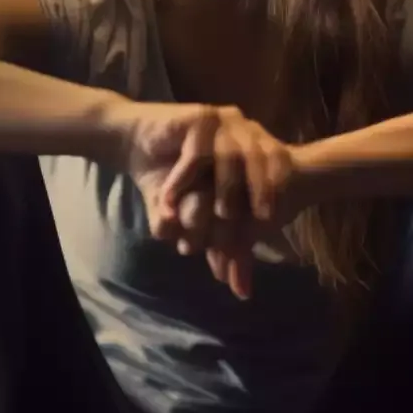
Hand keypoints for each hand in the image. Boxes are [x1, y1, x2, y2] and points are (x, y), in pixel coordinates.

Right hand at [109, 101, 304, 298]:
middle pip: (262, 163)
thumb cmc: (169, 181)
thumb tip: (243, 293)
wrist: (134, 144)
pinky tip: (171, 199)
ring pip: (233, 159)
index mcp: (254, 152)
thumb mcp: (200, 218)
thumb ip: (223, 247)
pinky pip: (198, 153)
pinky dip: (185, 178)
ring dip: (225, 189)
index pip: (278, 169)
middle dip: (258, 194)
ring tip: (218, 214)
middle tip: (251, 222)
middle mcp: (244, 132)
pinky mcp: (200, 118)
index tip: (268, 223)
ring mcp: (224, 122)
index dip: (274, 195)